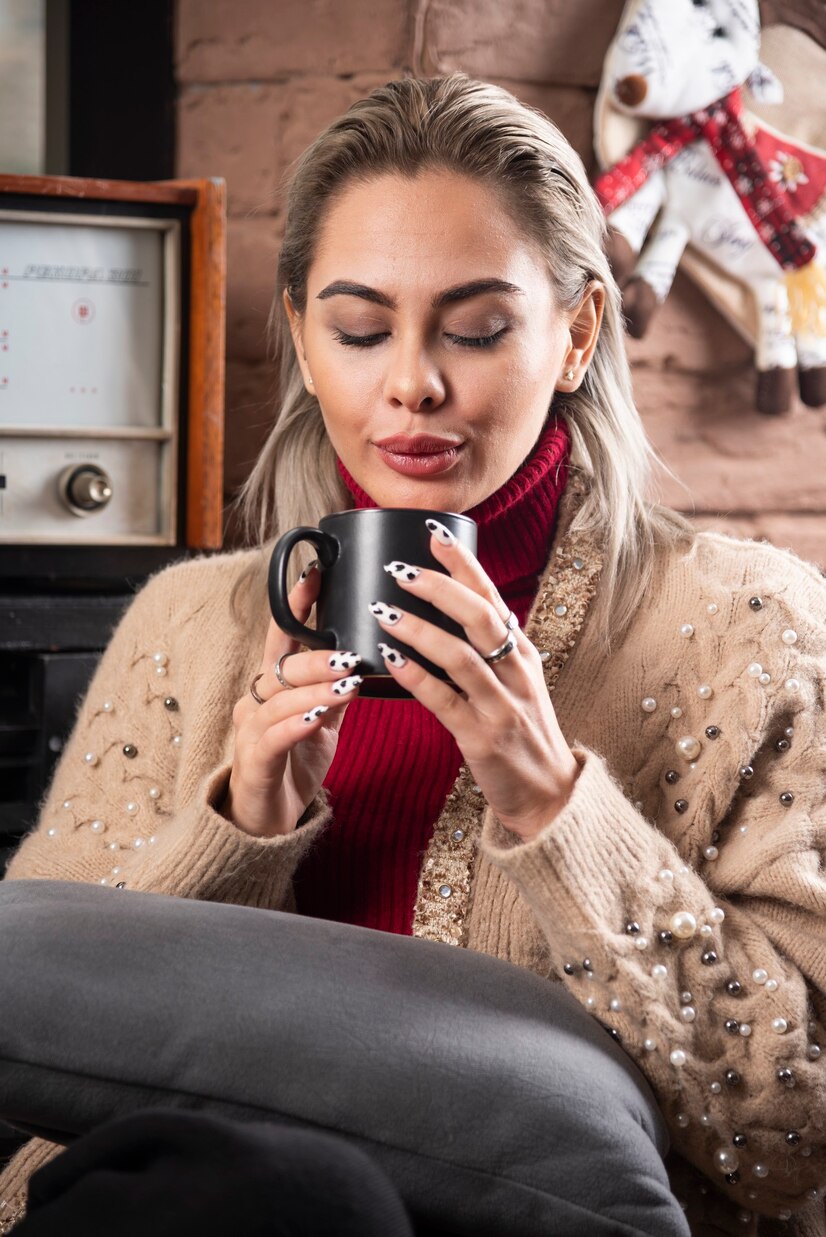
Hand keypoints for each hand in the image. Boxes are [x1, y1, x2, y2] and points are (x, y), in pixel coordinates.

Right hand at [221, 564, 362, 836]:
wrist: (264, 824)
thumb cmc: (293, 767)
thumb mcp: (322, 723)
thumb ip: (337, 690)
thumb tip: (369, 658)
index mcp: (273, 686)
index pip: (282, 636)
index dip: (297, 605)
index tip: (317, 574)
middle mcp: (255, 701)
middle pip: (284, 667)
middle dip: (318, 657)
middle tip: (350, 654)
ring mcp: (250, 731)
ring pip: (281, 699)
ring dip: (316, 690)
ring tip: (347, 684)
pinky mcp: (254, 763)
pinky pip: (275, 736)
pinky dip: (297, 724)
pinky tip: (317, 717)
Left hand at [373, 522, 579, 841]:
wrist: (548, 794)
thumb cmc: (523, 732)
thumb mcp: (518, 682)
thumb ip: (491, 646)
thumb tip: (458, 604)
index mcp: (522, 653)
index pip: (492, 597)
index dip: (464, 564)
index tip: (435, 533)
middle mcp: (516, 673)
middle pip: (478, 618)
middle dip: (439, 588)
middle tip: (399, 569)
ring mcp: (501, 705)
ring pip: (459, 656)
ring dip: (418, 629)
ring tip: (381, 610)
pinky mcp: (482, 737)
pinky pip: (444, 701)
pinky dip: (415, 677)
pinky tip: (389, 659)